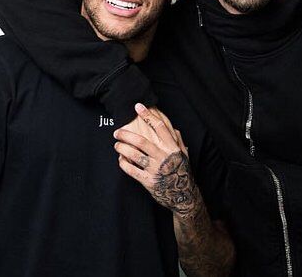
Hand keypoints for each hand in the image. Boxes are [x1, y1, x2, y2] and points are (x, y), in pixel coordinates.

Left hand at [114, 103, 199, 217]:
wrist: (182, 195)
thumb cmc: (182, 172)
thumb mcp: (184, 154)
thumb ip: (177, 140)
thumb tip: (172, 127)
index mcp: (172, 148)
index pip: (159, 127)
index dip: (148, 115)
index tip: (138, 106)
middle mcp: (163, 157)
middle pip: (141, 141)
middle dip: (126, 134)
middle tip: (117, 131)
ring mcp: (155, 169)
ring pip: (134, 155)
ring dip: (122, 148)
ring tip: (117, 145)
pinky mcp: (148, 181)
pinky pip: (131, 170)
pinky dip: (123, 163)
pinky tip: (120, 158)